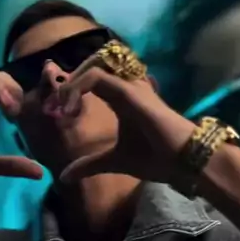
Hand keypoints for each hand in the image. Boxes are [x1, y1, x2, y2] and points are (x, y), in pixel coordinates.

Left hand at [50, 58, 196, 186]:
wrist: (185, 161)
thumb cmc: (157, 157)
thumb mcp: (115, 160)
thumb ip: (90, 164)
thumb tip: (64, 176)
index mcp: (121, 96)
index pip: (91, 76)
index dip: (70, 86)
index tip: (57, 112)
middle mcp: (125, 85)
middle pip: (90, 64)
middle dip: (67, 81)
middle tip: (55, 108)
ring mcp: (128, 85)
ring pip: (92, 65)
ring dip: (71, 83)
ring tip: (62, 108)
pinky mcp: (129, 91)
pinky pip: (96, 77)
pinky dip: (78, 89)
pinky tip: (71, 111)